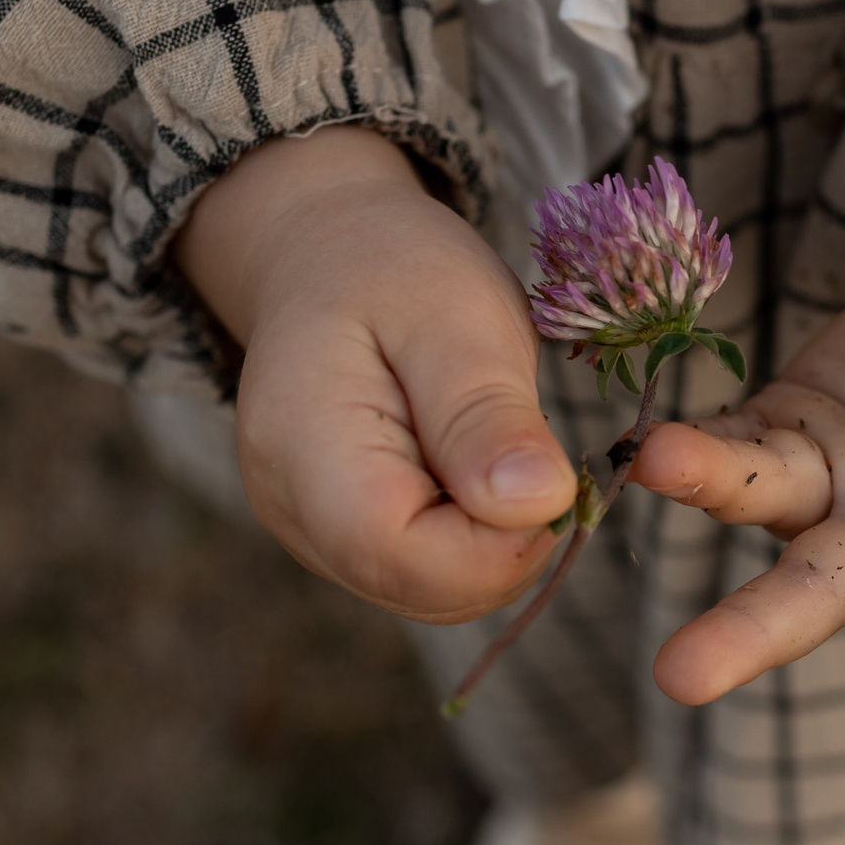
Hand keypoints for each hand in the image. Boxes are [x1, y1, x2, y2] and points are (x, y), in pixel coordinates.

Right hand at [173, 126, 576, 622]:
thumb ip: (488, 415)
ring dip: (494, 537)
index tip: (550, 473)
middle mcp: (293, 513)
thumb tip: (538, 506)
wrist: (327, 252)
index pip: (405, 555)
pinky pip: (427, 573)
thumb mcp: (456, 315)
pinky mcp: (342, 540)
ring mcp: (312, 535)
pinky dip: (474, 534)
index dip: (500, 541)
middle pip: (424, 589)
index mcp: (304, 450)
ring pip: (434, 592)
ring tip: (492, 439)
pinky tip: (472, 463)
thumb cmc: (393, 268)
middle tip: (530, 443)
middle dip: (507, 541)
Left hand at [631, 221, 844, 818]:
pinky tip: (640, 438)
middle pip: (823, 592)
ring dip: (706, 482)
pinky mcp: (791, 427)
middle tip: (679, 678)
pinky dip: (692, 433)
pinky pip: (732, 437)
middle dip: (753, 634)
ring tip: (655, 460)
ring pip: (761, 502)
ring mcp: (839, 483)